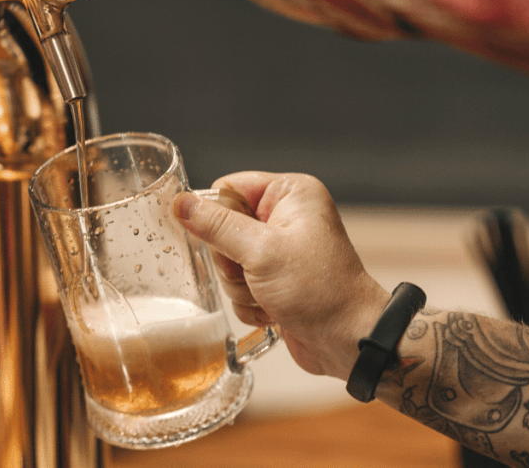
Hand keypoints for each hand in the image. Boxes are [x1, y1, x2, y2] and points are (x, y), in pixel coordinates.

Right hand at [174, 172, 389, 379]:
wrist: (348, 340)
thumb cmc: (320, 291)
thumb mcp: (261, 252)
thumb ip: (216, 226)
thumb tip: (181, 203)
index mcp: (289, 193)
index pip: (227, 188)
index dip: (219, 218)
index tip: (234, 245)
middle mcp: (285, 217)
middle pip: (221, 229)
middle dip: (232, 262)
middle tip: (256, 274)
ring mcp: (279, 250)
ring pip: (227, 262)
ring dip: (240, 286)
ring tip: (269, 295)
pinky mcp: (274, 278)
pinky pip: (238, 285)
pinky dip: (249, 302)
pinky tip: (273, 310)